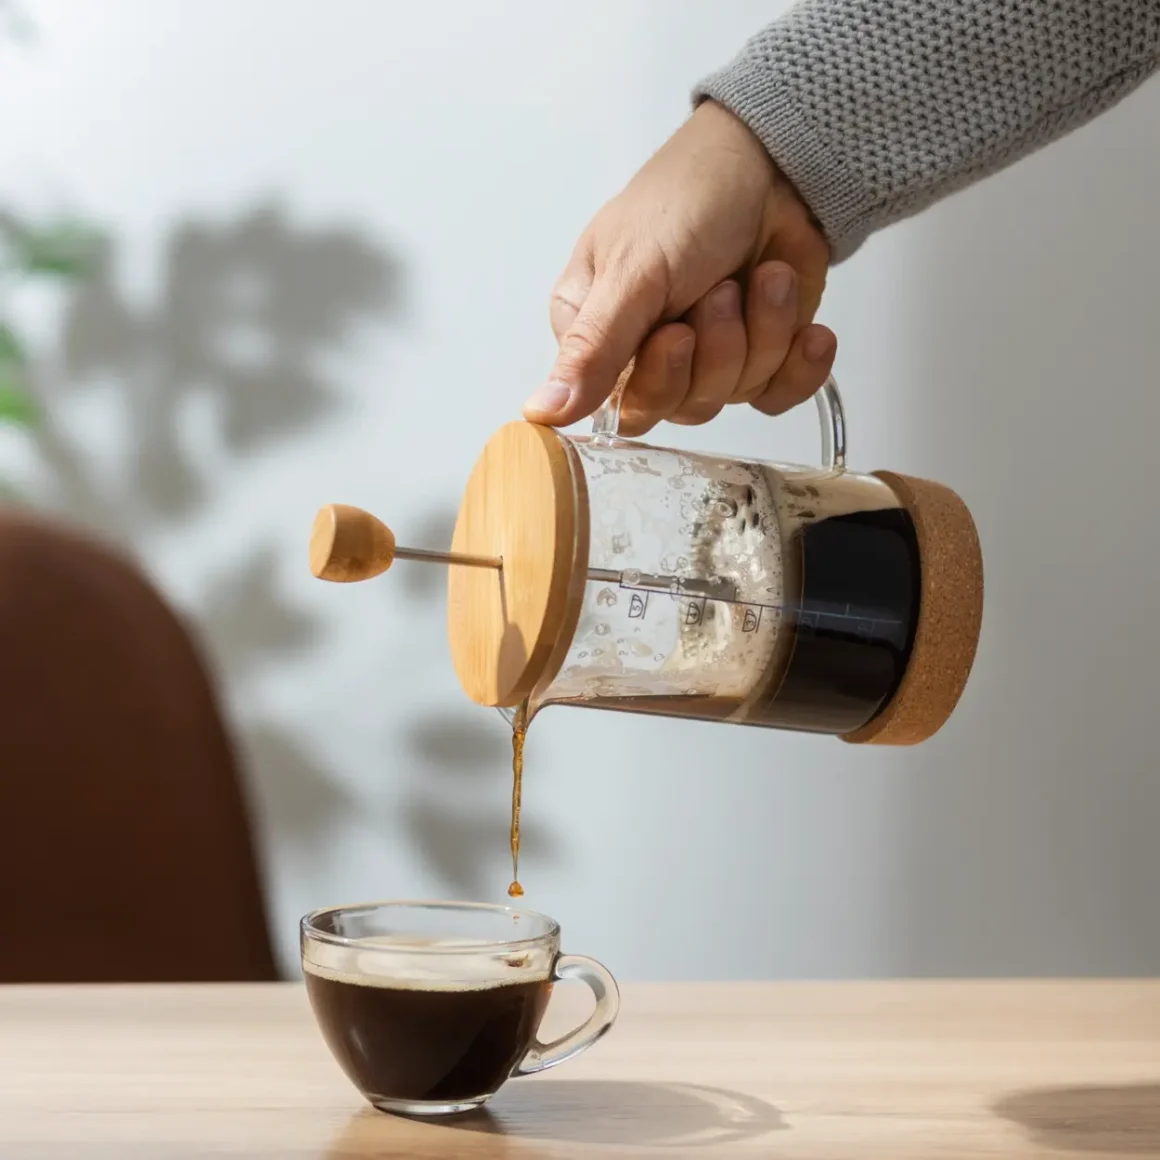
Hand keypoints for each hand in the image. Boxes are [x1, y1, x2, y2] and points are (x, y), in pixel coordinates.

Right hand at [523, 100, 834, 435]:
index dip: (660, 380)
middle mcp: (649, 354)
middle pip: (682, 406)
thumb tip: (541, 413)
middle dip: (717, 348)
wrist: (776, 166)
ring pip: (734, 395)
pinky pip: (778, 395)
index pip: (623, 408)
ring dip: (762, 333)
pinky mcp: (761, 357)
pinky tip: (811, 332)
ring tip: (763, 278)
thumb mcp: (632, 272)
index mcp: (598, 335)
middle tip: (722, 290)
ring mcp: (708, 358)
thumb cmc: (689, 200)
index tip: (677, 332)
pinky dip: (798, 365)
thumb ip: (590, 350)